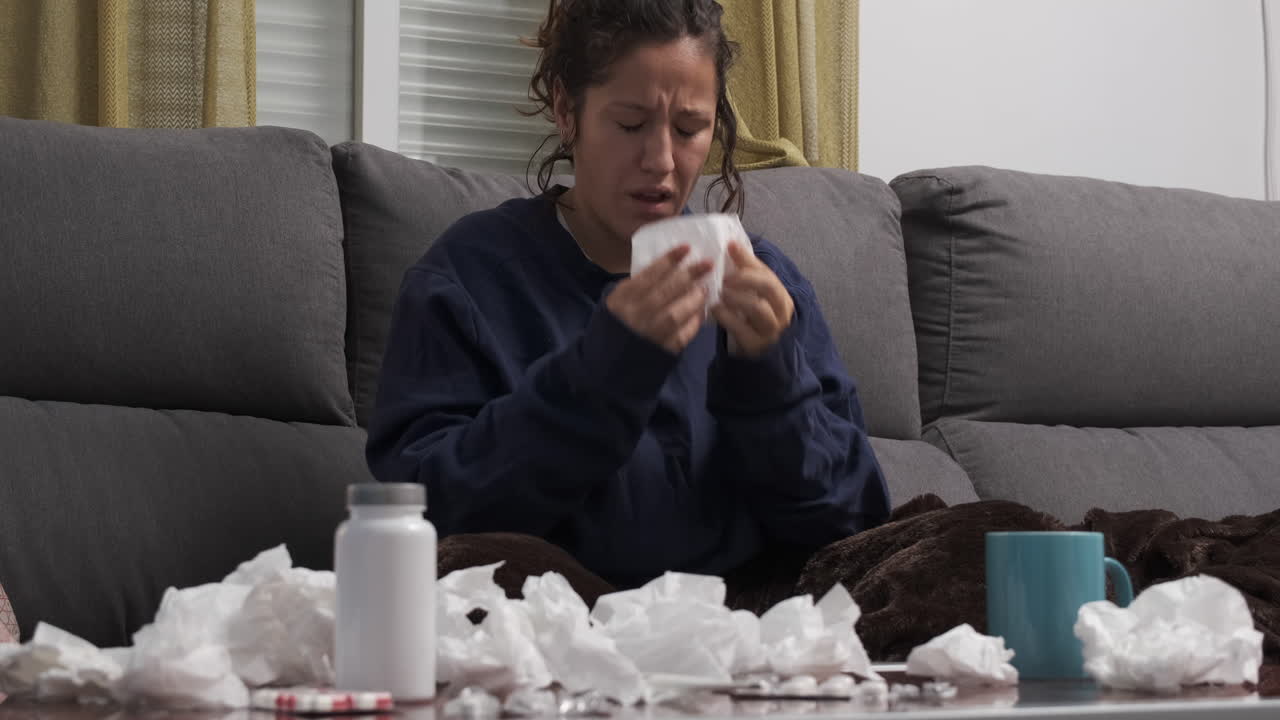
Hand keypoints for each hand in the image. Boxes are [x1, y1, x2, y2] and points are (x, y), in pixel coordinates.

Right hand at [607, 245, 712, 353]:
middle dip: (689, 275)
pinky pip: (681, 335)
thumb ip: (638, 286)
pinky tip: (701, 312)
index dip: (668, 260)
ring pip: (675, 313)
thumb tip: (668, 268)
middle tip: (707, 264)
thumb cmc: (616, 324)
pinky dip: (693, 322)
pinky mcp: (660, 351)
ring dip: (693, 299)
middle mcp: (634, 315)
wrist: (608, 364)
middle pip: (665, 291)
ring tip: (704, 288)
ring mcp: (648, 334)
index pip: (648, 275)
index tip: (686, 248)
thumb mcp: (617, 301)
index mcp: (621, 299)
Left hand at [712, 241, 794, 357]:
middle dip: (745, 277)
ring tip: (719, 291)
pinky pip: (741, 328)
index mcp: (780, 296)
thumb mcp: (753, 297)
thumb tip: (731, 245)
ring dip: (736, 296)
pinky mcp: (756, 345)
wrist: (759, 356)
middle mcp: (780, 311)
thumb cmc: (752, 320)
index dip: (748, 259)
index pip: (767, 272)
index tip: (730, 246)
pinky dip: (726, 316)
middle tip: (725, 276)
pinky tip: (714, 309)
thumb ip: (746, 274)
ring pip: (758, 308)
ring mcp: (770, 330)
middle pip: (768, 287)